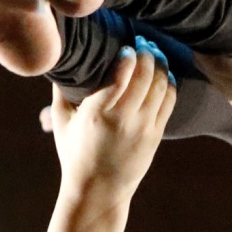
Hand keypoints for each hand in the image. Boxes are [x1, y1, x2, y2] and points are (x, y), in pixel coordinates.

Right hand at [49, 39, 174, 202]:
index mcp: (97, 114)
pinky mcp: (156, 135)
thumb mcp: (62, 122)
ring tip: (154, 52)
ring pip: (161, 85)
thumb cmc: (75, 154)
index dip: (128, 56)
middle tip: (142, 41)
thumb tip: (62, 60)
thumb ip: (61, 91)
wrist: (99, 190)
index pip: (120, 76)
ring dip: (160, 64)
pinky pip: (169, 101)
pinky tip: (165, 73)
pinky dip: (170, 83)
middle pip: (145, 75)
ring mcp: (143, 128)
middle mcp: (123, 119)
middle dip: (147, 53)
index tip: (126, 46)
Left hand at [193, 0, 231, 122]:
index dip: (202, 37)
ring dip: (206, 56)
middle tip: (204, 20)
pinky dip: (214, 68)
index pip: (210, 56)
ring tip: (209, 34)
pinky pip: (217, 83)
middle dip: (200, 44)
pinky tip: (220, 53)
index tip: (205, 16)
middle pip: (203, 64)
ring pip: (208, 74)